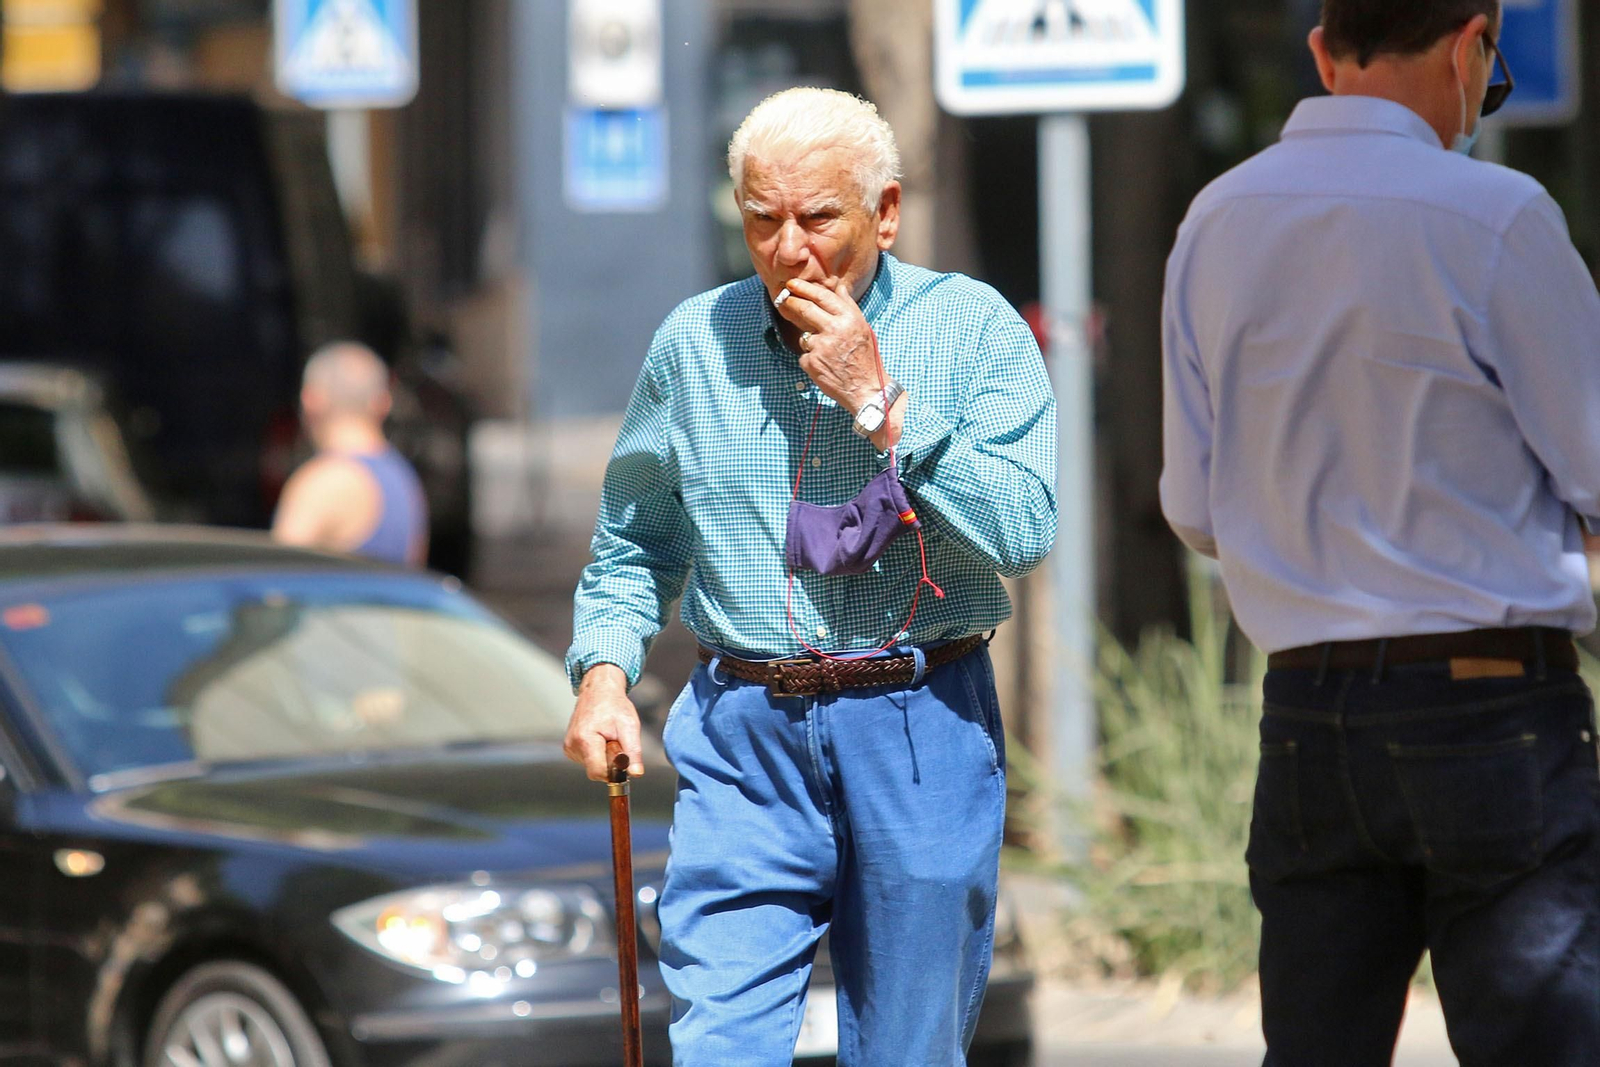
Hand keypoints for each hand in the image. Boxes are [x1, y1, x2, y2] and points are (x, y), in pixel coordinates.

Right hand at [564, 664, 644, 780]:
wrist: (598, 689)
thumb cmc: (614, 705)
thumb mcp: (630, 726)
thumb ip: (633, 751)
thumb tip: (636, 773)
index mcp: (585, 739)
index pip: (598, 772)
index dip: (613, 772)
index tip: (623, 761)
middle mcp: (573, 745)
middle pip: (596, 770)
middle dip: (610, 762)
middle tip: (616, 742)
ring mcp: (569, 747)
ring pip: (592, 766)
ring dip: (604, 757)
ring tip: (607, 737)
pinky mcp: (569, 747)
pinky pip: (587, 761)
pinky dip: (596, 754)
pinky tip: (600, 738)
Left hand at [779, 277, 890, 413]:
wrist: (865, 389)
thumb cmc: (865, 358)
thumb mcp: (863, 328)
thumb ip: (849, 307)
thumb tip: (839, 287)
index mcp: (849, 319)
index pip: (823, 297)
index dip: (805, 288)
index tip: (792, 284)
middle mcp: (835, 329)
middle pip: (806, 309)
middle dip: (792, 302)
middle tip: (783, 298)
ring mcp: (821, 346)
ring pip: (804, 335)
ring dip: (810, 341)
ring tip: (826, 353)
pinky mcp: (811, 362)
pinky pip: (804, 354)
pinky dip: (811, 359)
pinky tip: (824, 366)